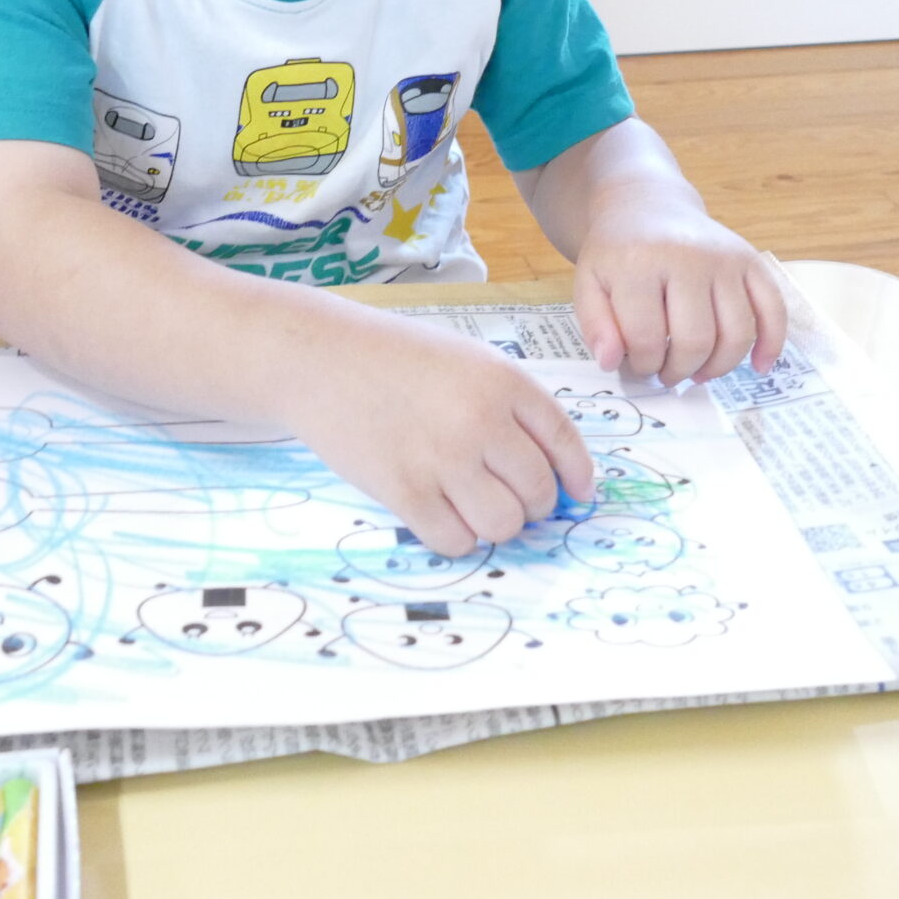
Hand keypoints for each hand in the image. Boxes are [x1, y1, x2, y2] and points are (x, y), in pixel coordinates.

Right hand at [283, 313, 593, 557]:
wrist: (320, 357)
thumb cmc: (395, 357)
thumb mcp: (468, 359)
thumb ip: (511, 405)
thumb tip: (552, 469)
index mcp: (502, 381)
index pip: (564, 442)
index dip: (577, 476)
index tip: (578, 494)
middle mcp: (480, 420)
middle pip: (538, 492)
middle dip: (533, 504)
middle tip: (510, 497)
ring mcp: (442, 459)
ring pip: (503, 524)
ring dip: (496, 524)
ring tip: (473, 504)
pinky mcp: (404, 492)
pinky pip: (455, 541)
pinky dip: (456, 536)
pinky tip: (441, 513)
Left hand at [573, 198, 787, 386]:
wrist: (648, 207)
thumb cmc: (618, 252)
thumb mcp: (589, 283)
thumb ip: (594, 325)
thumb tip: (612, 362)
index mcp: (639, 263)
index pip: (646, 338)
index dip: (642, 364)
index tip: (638, 364)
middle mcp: (688, 257)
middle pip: (695, 340)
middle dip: (679, 370)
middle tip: (668, 373)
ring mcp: (725, 258)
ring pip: (737, 333)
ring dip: (718, 367)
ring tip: (698, 372)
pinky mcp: (751, 260)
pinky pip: (773, 309)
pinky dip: (771, 344)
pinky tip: (759, 367)